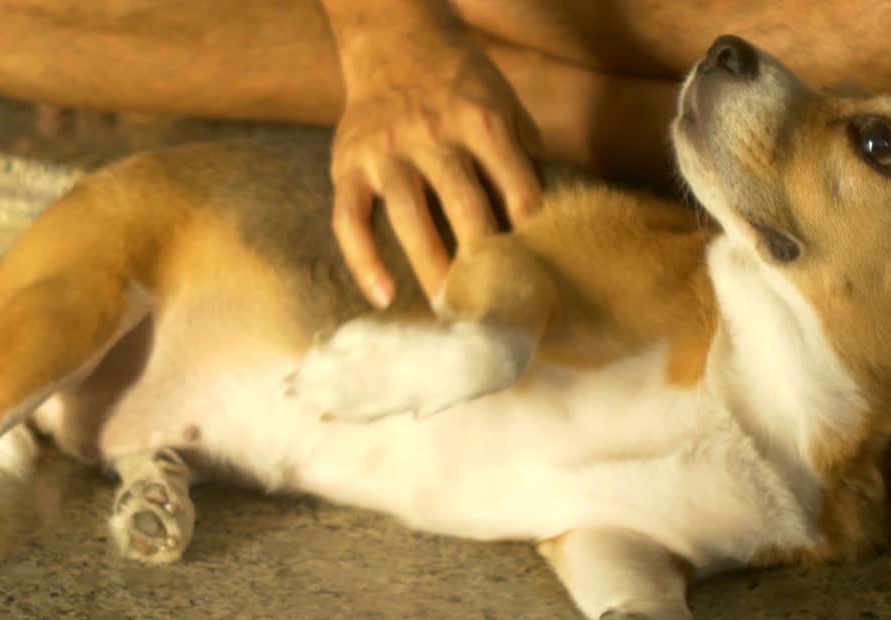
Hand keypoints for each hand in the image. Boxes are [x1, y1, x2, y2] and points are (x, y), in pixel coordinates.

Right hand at [325, 2, 541, 306]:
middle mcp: (432, 133)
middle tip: (496, 305)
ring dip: (431, 268)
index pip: (516, 186)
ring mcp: (385, 151)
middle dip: (482, 260)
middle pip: (463, 207)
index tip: (538, 270)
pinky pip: (350, 220)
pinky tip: (383, 296)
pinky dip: (364, 261)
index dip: (529, 231)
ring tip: (449, 309)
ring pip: (408, 218)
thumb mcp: (504, 102)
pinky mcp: (348, 165)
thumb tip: (542, 222)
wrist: (393, 39)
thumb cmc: (459, 84)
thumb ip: (524, 155)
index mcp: (480, 119)